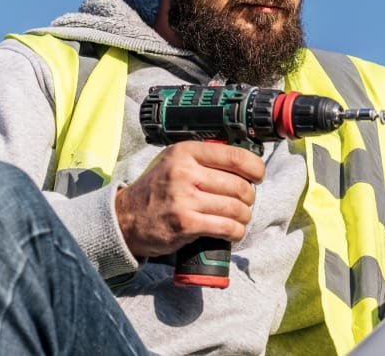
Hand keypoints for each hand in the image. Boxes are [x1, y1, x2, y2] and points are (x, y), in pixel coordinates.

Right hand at [114, 141, 264, 257]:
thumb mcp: (174, 161)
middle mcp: (185, 172)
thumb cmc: (156, 189)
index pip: (235, 156)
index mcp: (186, 152)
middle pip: (239, 185)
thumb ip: (203, 158)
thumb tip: (244, 161)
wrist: (126, 218)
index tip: (258, 176)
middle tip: (245, 202)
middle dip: (250, 197)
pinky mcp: (186, 224)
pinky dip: (236, 232)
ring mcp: (184, 199)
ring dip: (245, 216)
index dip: (255, 168)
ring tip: (240, 218)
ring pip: (236, 208)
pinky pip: (226, 228)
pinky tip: (233, 232)